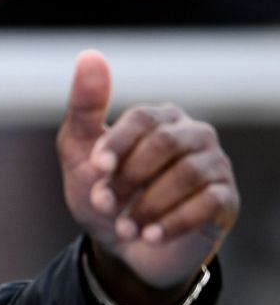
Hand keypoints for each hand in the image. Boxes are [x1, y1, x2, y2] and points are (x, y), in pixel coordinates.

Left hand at [57, 50, 238, 300]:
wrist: (124, 249)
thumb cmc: (105, 195)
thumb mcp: (81, 156)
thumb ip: (84, 109)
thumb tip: (89, 55)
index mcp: (160, 120)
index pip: (143, 118)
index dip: (116, 144)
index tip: (95, 170)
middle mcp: (193, 135)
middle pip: (164, 145)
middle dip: (127, 179)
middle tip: (104, 205)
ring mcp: (213, 166)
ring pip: (187, 175)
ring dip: (146, 206)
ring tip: (124, 228)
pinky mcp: (224, 200)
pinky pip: (208, 204)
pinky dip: (173, 223)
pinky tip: (151, 236)